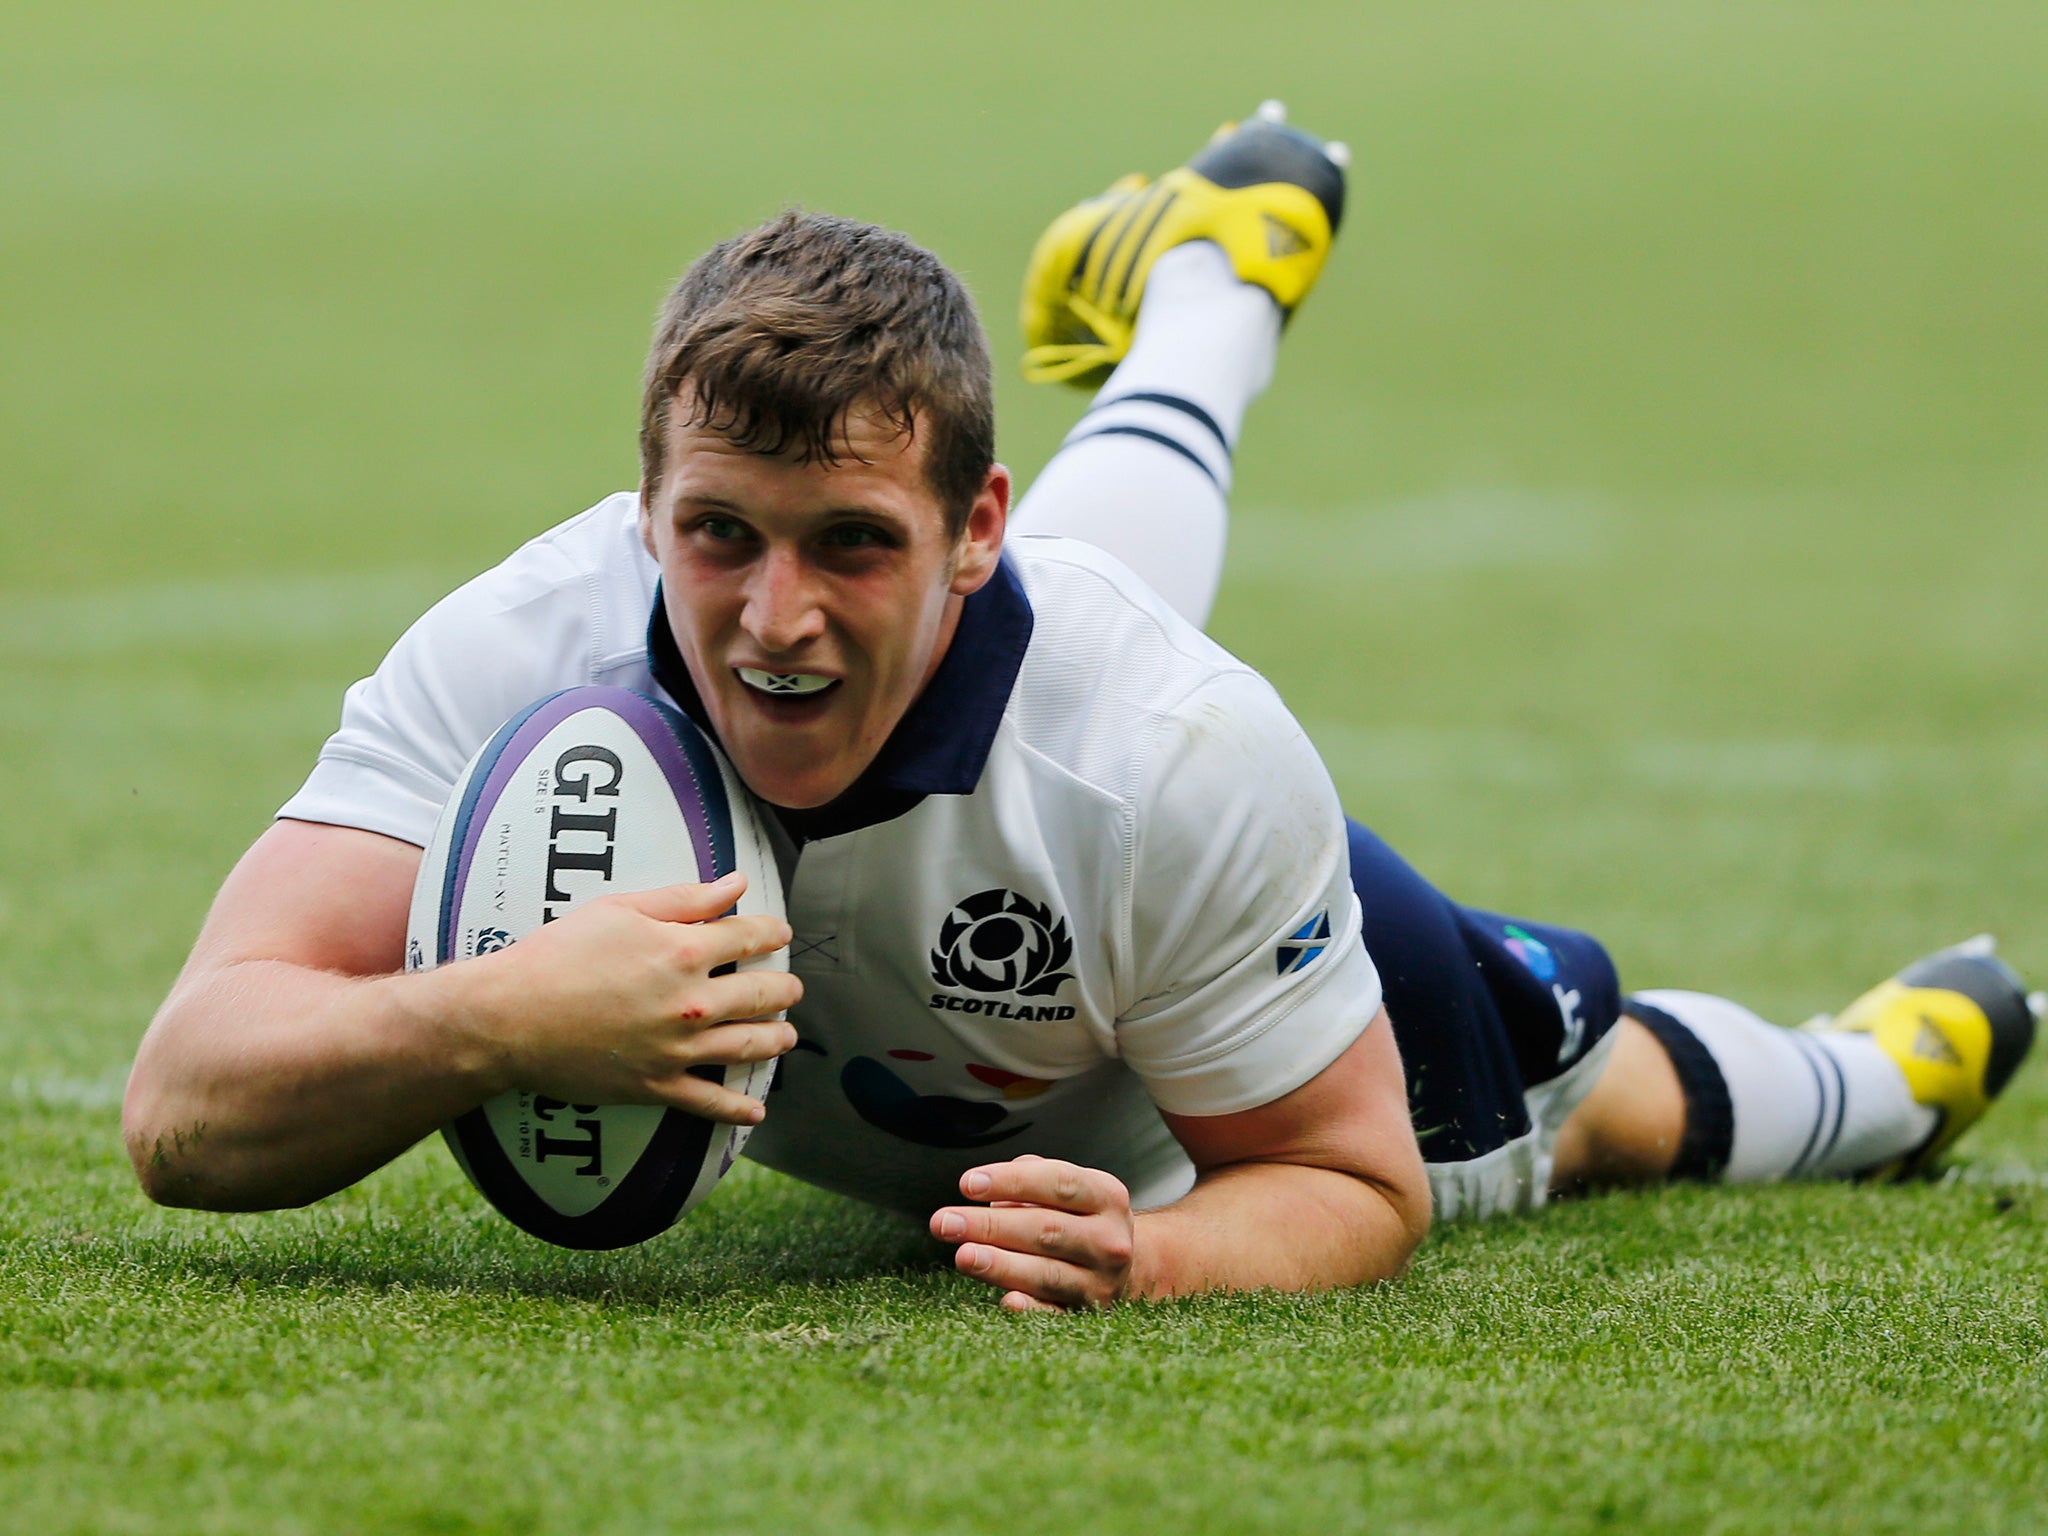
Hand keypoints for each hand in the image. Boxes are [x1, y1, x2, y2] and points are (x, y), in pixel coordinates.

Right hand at [454, 871, 802, 1123]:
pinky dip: (736, 1109)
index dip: (771, 933)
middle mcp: (691, 1002)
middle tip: (791, 989)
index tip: (781, 934)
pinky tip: (755, 1110)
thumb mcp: (620, 910)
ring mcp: (677, 1048)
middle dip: (783, 989)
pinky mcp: (656, 1085)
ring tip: (787, 1036)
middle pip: (760, 994)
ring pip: (747, 1046)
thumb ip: (684, 899)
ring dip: (775, 1040)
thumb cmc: (558, 955)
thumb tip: (735, 884)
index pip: (748, 938)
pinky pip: (708, 1102)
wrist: (511, 1017)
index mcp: (684, 951)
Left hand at [929, 1154, 1134, 1311]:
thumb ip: (1032, 1178)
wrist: (1119, 1263)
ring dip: (1001, 1265)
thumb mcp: (1070, 1187)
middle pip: (1045, 1229)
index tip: (967, 1184)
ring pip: (1046, 1273)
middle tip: (944, 1223)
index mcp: (1107, 1197)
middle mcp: (1109, 1240)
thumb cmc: (1078, 1216)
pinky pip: (1054, 1314)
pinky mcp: (1086, 1315)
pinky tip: (1007, 1301)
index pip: (1057, 1183)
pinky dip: (1031, 1309)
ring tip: (963, 1255)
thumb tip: (992, 1192)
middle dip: (990, 1225)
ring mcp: (1100, 1282)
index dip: (1012, 1182)